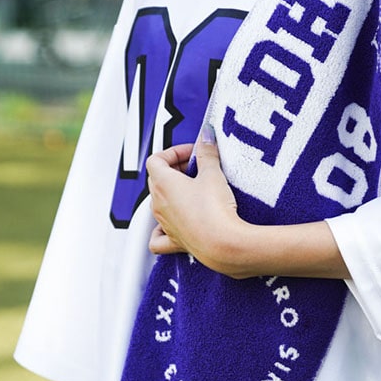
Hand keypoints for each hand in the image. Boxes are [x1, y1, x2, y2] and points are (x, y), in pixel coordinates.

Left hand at [146, 125, 244, 273]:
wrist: (223, 244)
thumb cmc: (215, 211)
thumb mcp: (213, 174)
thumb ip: (207, 153)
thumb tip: (206, 136)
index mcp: (163, 184)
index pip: (156, 159)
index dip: (174, 152)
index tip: (194, 152)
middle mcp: (158, 204)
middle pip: (157, 179)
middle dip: (177, 169)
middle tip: (199, 167)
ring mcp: (164, 223)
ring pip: (159, 202)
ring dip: (174, 192)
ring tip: (195, 190)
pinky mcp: (175, 240)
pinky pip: (159, 235)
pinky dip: (162, 228)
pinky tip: (173, 223)